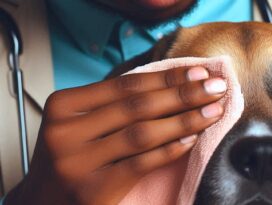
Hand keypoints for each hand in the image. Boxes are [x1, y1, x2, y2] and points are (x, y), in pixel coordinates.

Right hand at [5, 67, 225, 204]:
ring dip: (184, 120)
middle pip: (138, 106)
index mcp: (63, 106)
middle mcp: (66, 131)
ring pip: (142, 133)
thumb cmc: (69, 156)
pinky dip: (169, 149)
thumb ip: (113, 104)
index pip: (126, 84)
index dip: (167, 77)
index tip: (199, 72)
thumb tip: (169, 84)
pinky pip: (141, 163)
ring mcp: (77, 162)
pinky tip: (191, 139)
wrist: (42, 201)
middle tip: (216, 87)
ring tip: (212, 110)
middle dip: (183, 94)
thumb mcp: (80, 122)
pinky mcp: (93, 189)